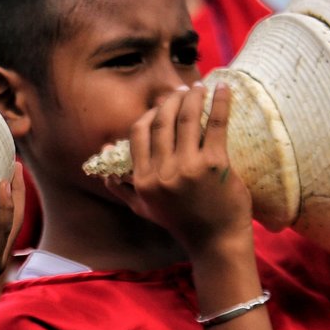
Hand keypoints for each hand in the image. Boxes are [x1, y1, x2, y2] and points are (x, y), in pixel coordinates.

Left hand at [0, 162, 24, 329]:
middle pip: (14, 211)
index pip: (3, 213)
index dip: (8, 190)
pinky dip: (6, 209)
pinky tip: (5, 188)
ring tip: (15, 167)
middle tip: (14, 159)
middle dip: (16, 185)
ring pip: (13, 217)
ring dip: (16, 191)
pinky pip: (1, 230)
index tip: (6, 165)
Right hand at [105, 83, 251, 257]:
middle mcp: (163, 172)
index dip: (151, 113)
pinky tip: (223, 88)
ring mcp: (189, 167)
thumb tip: (106, 167)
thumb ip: (123, 190)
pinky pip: (216, 125)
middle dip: (172, 100)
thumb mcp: (146, 210)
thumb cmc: (183, 224)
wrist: (217, 243)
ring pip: (187, 118)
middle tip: (183, 90)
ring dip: (193, 96)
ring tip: (200, 86)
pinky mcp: (216, 164)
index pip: (140, 132)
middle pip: (163, 121)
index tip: (163, 104)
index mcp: (144, 180)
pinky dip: (220, 103)